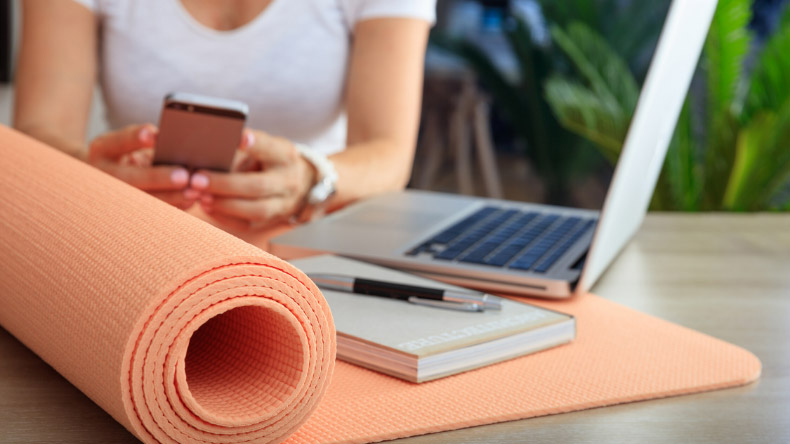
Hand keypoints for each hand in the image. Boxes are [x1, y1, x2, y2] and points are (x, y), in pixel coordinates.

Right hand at [87, 124, 195, 208]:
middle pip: (129, 178)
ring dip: (170, 197)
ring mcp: (113, 196)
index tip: (154, 135)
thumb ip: (150, 143)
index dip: (134, 138)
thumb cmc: (128, 154)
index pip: (117, 142)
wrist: (110, 178)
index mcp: (103, 150)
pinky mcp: (126, 212)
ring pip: (141, 200)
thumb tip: (176, 145)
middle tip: (183, 176)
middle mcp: (103, 174)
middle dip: (157, 177)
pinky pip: (152, 213)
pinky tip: (190, 201)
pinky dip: (173, 207)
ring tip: (193, 192)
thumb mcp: (131, 144)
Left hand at [189, 129, 315, 229]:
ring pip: (256, 210)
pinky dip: (225, 217)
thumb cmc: (270, 160)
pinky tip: (207, 207)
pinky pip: (248, 224)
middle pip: (258, 186)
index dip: (256, 143)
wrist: (298, 182)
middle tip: (197, 179)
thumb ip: (241, 150)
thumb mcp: (264, 147)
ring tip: (201, 196)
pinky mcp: (273, 221)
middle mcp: (288, 181)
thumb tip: (207, 154)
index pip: (270, 148)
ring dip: (224, 205)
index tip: (239, 137)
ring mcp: (284, 204)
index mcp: (285, 156)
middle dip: (225, 184)